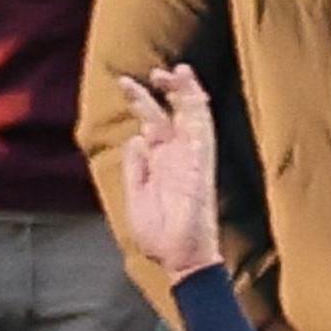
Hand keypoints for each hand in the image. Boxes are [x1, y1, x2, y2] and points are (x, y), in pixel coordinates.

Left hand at [114, 65, 222, 281]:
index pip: (153, 122)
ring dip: (186, 92)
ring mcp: (191, 159)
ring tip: (175, 72)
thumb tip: (135, 138)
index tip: (127, 82)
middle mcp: (177, 156)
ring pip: (194, 116)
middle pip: (175, 112)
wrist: (178, 259)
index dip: (141, 101)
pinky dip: (199, 112)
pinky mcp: (201, 167)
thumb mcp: (135, 196)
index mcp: (160, 162)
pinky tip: (192, 93)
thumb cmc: (159, 236)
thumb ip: (135, 167)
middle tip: (156, 71)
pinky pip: (204, 133)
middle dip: (166, 89)